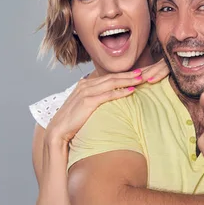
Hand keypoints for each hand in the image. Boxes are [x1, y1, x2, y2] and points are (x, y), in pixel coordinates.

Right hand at [45, 60, 169, 144]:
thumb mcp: (86, 106)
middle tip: (144, 72)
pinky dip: (120, 92)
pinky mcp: (87, 101)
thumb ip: (97, 98)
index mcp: (85, 84)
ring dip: (128, 80)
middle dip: (129, 74)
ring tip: (141, 78)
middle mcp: (85, 85)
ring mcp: (85, 92)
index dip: (125, 74)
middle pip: (112, 77)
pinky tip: (131, 91)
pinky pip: (108, 94)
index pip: (109, 77)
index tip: (138, 73)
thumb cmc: (74, 121)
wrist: (59, 132)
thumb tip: (111, 97)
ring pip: (111, 82)